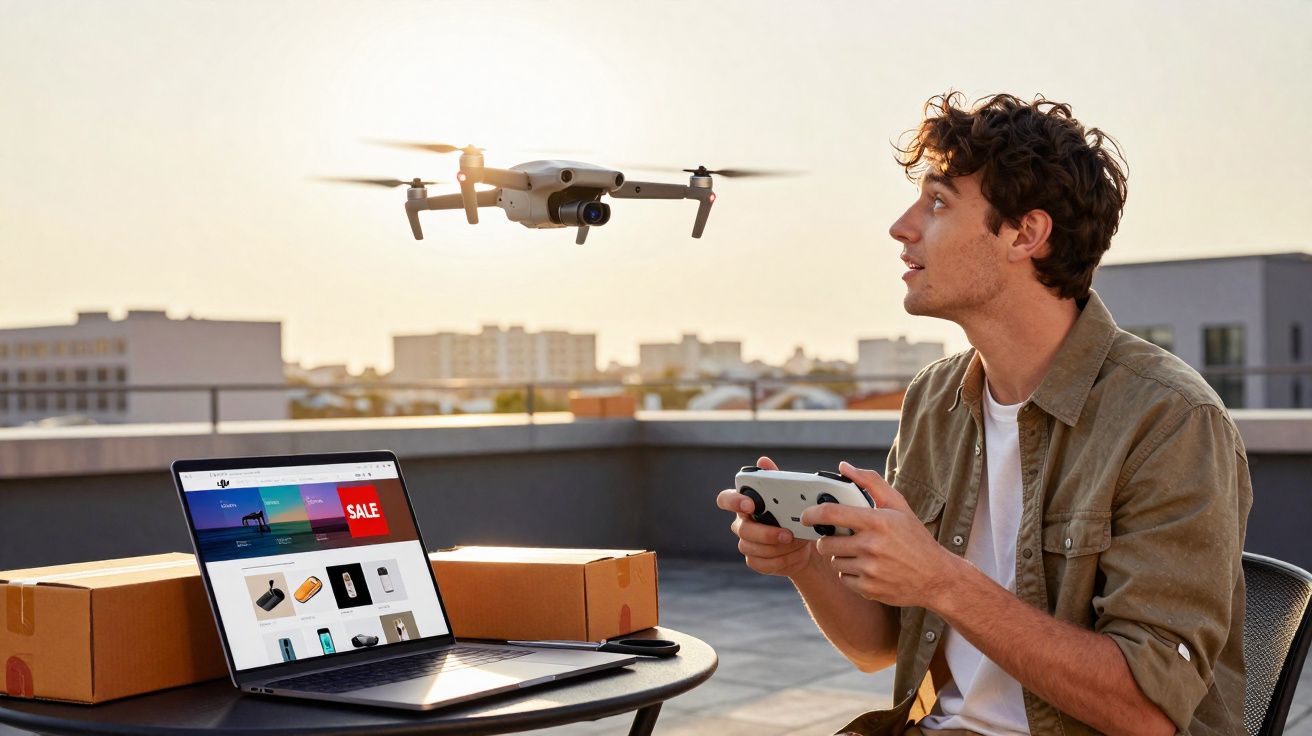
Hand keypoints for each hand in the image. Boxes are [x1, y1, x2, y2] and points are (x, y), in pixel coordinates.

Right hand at [715, 456, 814, 576]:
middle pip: (743, 530)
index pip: (726, 499)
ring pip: (754, 549)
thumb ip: (775, 479)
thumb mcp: (789, 496)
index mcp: (745, 503)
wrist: (805, 543)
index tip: (750, 504)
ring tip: (798, 543)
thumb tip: (763, 460)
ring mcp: (746, 544)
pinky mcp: (754, 561)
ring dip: (779, 548)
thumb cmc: (793, 515)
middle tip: (787, 534)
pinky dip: (781, 561)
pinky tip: (794, 555)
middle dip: (766, 533)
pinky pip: (762, 564)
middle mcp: (742, 524)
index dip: (734, 502)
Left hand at [803, 461, 960, 607]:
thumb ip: (870, 482)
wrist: (936, 577)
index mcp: (877, 521)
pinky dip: (850, 574)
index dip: (811, 514)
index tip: (804, 516)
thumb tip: (843, 467)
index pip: (831, 514)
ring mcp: (870, 570)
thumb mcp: (898, 505)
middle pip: (826, 543)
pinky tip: (867, 569)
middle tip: (841, 538)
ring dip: (841, 557)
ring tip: (861, 553)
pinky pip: (843, 579)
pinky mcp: (869, 589)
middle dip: (828, 540)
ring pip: (834, 562)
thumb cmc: (914, 537)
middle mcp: (872, 546)